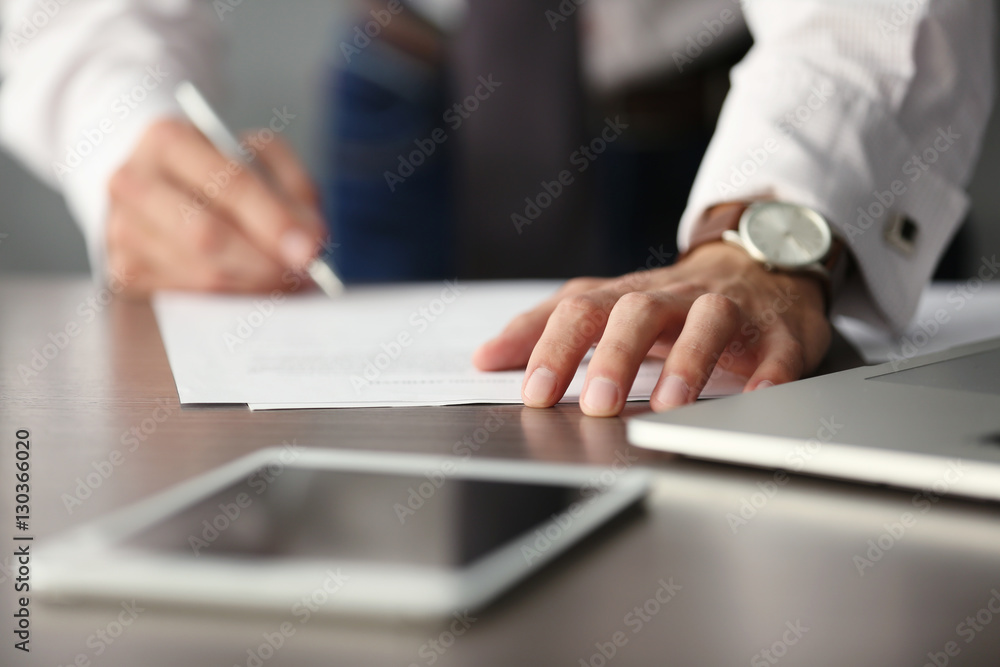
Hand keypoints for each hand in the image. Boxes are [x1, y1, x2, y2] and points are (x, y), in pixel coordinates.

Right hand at [106, 118, 325, 293]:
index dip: (274, 220)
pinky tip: (251, 285)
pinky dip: (232, 297)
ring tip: (284, 278)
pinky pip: (190, 297)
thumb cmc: (218, 169)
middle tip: (302, 273)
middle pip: (207, 235)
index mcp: (168, 140)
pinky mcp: (124, 271)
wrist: (160, 182)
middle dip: (265, 261)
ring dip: (254, 283)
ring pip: (202, 274)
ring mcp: (123, 230)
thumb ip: (293, 186)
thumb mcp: (260, 157)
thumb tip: (311, 238)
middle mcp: (133, 183)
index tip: (310, 248)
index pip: (229, 183)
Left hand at [473, 241, 831, 416]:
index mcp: (627, 296)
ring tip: (672, 405)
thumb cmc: (670, 300)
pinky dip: (770, 373)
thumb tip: (486, 357)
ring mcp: (730, 311)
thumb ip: (546, 328)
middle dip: (616, 356)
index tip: (533, 392)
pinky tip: (757, 397)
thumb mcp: (606, 306)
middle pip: (640, 311)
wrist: (759, 266)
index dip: (555, 349)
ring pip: (709, 320)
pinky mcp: (780, 331)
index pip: (582, 311)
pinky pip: (779, 349)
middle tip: (597, 404)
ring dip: (690, 362)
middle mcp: (674, 298)